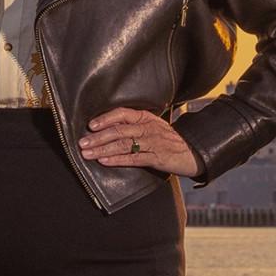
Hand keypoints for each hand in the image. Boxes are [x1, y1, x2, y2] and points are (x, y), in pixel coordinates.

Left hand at [78, 107, 198, 176]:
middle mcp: (148, 128)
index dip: (105, 119)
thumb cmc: (169, 139)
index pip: (122, 114)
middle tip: (82, 143)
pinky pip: (133, 159)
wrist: (192, 151)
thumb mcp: (153, 126)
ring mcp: (152, 143)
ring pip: (123, 145)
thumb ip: (134, 125)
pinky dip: (117, 160)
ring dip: (102, 149)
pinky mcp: (156, 158)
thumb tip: (108, 127)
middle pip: (119, 131)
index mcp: (146, 117)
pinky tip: (105, 161)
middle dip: (98, 137)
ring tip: (87, 154)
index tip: (91, 126)